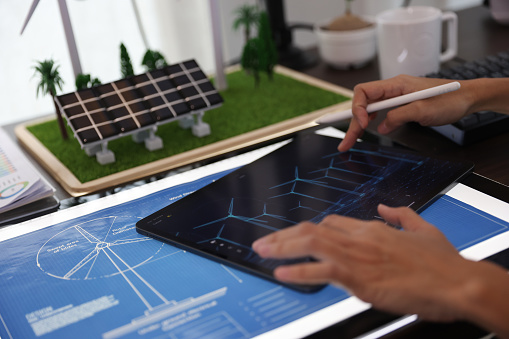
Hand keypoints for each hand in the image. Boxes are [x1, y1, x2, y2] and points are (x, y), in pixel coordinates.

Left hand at [252, 205, 475, 321]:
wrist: (458, 283)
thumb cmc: (443, 262)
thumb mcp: (424, 229)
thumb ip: (402, 215)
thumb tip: (388, 207)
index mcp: (373, 228)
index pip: (331, 222)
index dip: (309, 231)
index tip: (295, 238)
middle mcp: (361, 237)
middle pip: (312, 229)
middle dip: (283, 235)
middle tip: (263, 241)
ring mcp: (358, 256)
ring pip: (310, 243)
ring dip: (281, 247)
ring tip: (261, 251)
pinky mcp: (360, 278)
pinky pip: (321, 270)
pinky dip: (298, 270)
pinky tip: (281, 273)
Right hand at [338, 75, 474, 151]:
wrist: (467, 98)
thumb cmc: (449, 99)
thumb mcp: (423, 110)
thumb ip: (399, 116)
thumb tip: (382, 127)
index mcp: (396, 84)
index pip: (364, 91)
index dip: (358, 108)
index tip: (363, 124)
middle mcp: (392, 89)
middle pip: (363, 104)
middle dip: (352, 122)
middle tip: (346, 143)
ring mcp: (395, 97)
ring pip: (368, 110)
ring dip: (358, 125)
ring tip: (350, 141)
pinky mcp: (399, 105)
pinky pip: (378, 113)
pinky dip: (370, 124)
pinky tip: (366, 132)